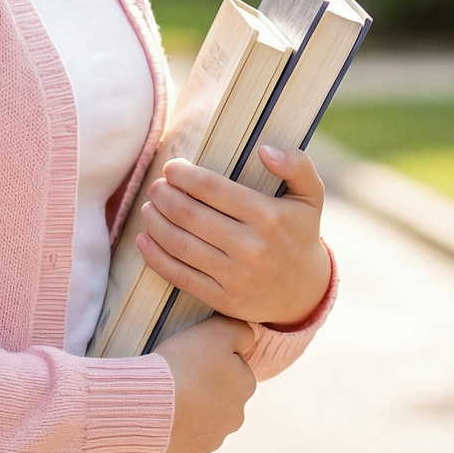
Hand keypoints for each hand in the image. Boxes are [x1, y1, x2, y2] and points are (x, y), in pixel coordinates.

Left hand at [135, 146, 331, 326]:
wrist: (307, 292)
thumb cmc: (299, 232)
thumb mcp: (309, 195)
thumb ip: (297, 164)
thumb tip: (264, 150)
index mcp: (268, 217)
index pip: (210, 187)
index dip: (182, 174)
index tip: (170, 168)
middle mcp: (252, 248)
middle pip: (188, 214)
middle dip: (163, 195)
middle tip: (155, 187)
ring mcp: (237, 278)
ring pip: (179, 244)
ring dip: (154, 221)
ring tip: (149, 207)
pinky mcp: (225, 301)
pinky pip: (180, 277)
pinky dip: (155, 257)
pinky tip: (143, 239)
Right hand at [154, 315, 254, 452]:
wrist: (155, 404)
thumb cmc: (185, 364)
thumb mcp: (216, 331)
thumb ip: (240, 331)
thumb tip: (248, 336)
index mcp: (244, 385)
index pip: (236, 365)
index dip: (215, 355)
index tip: (197, 354)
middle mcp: (236, 415)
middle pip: (223, 392)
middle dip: (207, 383)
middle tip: (183, 370)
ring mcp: (215, 436)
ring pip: (207, 414)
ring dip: (194, 404)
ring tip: (172, 391)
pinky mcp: (194, 450)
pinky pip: (189, 433)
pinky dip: (180, 423)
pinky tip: (168, 410)